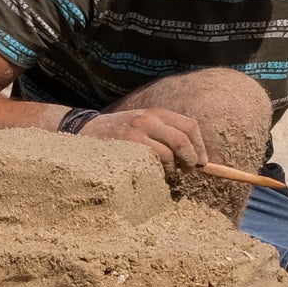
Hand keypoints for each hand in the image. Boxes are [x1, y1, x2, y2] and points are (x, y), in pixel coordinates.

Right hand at [74, 106, 205, 167]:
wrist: (85, 131)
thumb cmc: (119, 133)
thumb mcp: (144, 124)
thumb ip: (166, 133)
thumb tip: (195, 155)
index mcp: (156, 112)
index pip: (189, 126)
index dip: (200, 146)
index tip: (203, 161)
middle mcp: (149, 119)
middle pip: (183, 139)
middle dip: (191, 158)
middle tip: (189, 170)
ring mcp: (137, 132)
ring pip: (169, 153)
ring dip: (174, 168)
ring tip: (168, 172)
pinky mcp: (128, 147)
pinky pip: (153, 162)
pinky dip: (159, 171)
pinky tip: (154, 173)